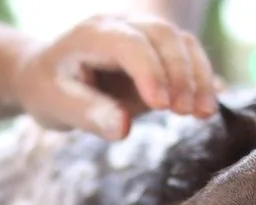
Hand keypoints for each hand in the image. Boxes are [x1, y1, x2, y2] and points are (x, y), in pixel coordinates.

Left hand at [13, 13, 218, 140]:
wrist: (46, 75)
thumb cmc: (49, 90)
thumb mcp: (58, 106)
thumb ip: (89, 115)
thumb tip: (122, 128)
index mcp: (93, 34)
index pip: (131, 44)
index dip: (151, 72)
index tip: (162, 107)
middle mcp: (121, 25)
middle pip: (163, 36)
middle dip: (181, 74)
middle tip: (187, 113)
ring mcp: (141, 33)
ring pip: (181, 42)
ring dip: (198, 76)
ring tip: (203, 113)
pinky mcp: (155, 50)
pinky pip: (187, 54)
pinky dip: (202, 78)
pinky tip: (208, 104)